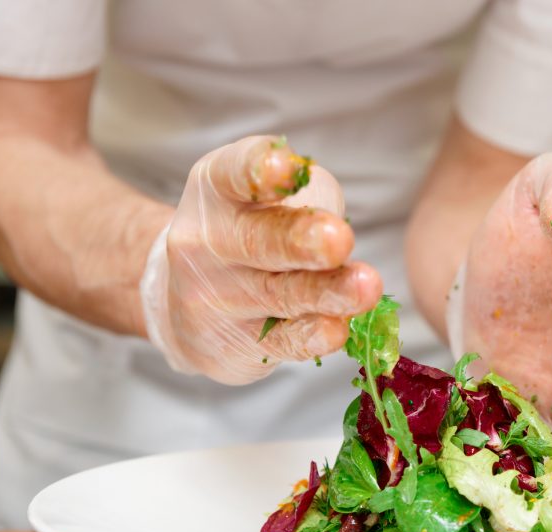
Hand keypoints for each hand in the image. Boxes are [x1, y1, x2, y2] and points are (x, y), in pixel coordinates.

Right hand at [140, 136, 382, 384]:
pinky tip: (338, 330)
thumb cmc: (252, 229)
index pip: (234, 173)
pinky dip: (313, 335)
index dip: (260, 170)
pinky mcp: (237, 342)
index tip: (287, 169)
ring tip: (365, 288)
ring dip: (327, 292)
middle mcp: (208, 241)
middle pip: (258, 240)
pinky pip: (283, 340)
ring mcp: (219, 297)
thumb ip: (308, 199)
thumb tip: (341, 236)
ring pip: (280, 294)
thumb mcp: (271, 195)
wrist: (186, 299)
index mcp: (218, 188)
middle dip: (302, 240)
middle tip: (340, 238)